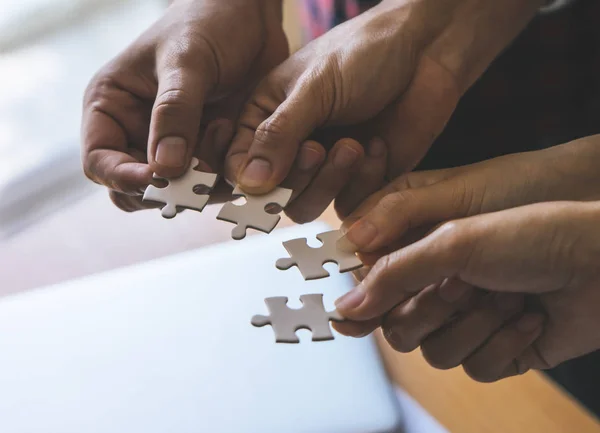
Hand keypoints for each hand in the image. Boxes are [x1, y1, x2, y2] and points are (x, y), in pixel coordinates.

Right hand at [81, 0, 287, 210]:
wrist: (250, 17)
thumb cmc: (207, 23)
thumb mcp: (186, 60)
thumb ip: (175, 112)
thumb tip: (164, 169)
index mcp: (113, 108)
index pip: (99, 162)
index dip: (122, 179)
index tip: (159, 179)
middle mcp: (140, 134)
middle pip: (139, 189)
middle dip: (169, 187)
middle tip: (200, 171)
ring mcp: (178, 147)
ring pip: (181, 192)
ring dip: (205, 179)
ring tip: (225, 129)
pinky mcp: (210, 152)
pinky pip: (213, 184)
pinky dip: (228, 176)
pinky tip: (240, 137)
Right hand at [225, 0, 542, 221]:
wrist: (425, 51)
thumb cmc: (364, 53)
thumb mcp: (314, 87)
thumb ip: (279, 135)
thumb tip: (249, 182)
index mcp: (265, 118)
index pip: (238, 166)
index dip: (248, 179)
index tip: (267, 178)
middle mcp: (290, 147)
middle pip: (272, 194)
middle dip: (297, 177)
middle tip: (317, 148)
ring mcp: (323, 166)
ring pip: (306, 205)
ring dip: (329, 181)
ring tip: (353, 146)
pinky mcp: (359, 179)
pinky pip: (348, 204)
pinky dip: (364, 180)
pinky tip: (378, 146)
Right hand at [336, 201, 599, 381]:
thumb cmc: (531, 230)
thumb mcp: (452, 239)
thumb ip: (393, 271)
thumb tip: (346, 305)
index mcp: (421, 248)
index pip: (371, 284)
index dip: (362, 301)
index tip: (348, 318)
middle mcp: (439, 286)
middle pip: (397, 326)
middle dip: (433, 308)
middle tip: (464, 284)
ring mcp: (468, 319)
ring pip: (435, 353)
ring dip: (476, 325)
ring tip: (508, 295)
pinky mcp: (497, 348)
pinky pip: (476, 368)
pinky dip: (505, 343)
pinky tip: (529, 318)